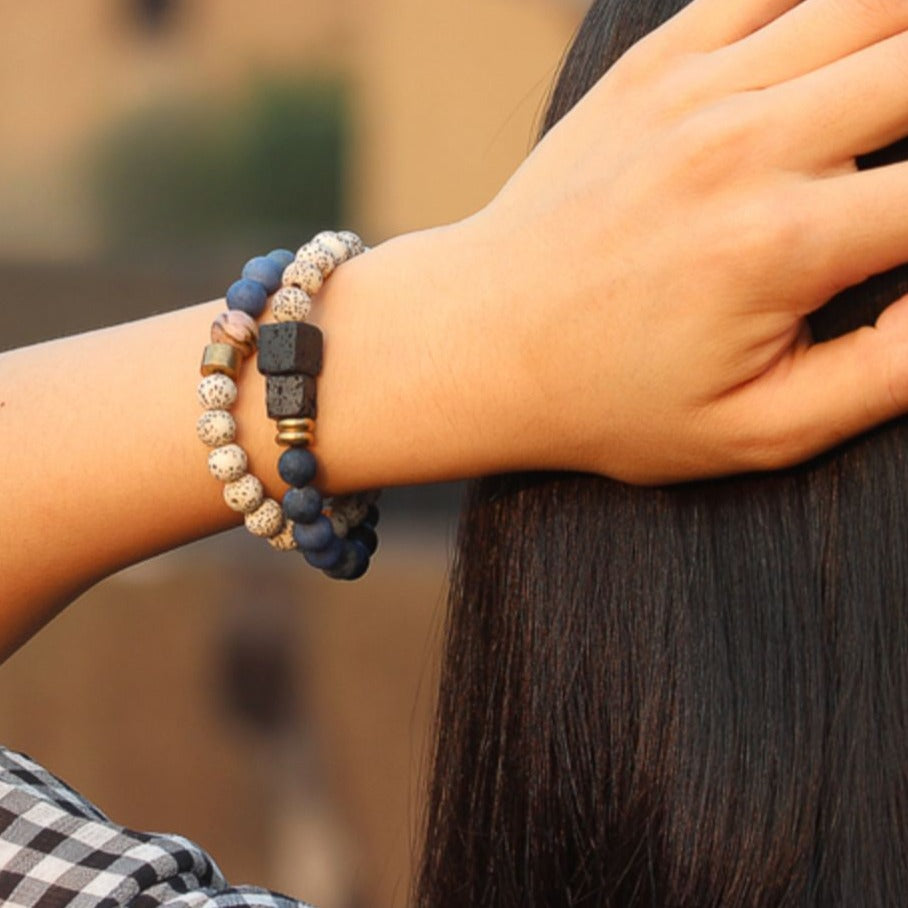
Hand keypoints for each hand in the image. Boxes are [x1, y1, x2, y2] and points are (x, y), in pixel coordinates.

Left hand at [469, 0, 907, 482]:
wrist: (478, 340)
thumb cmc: (607, 399)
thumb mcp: (751, 430)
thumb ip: (883, 374)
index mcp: (782, 243)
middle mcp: (744, 144)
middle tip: (899, 184)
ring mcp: (694, 90)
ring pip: (868, 6)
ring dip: (896, 53)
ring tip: (882, 116)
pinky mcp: (654, 66)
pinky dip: (826, 11)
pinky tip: (833, 59)